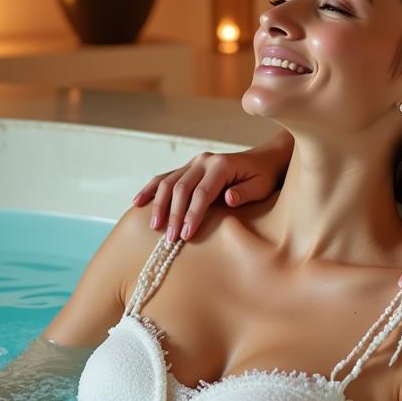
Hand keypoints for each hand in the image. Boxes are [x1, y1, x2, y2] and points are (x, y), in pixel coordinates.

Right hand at [131, 132, 292, 241]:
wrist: (263, 160)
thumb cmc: (263, 178)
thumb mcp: (261, 187)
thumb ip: (245, 193)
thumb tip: (228, 198)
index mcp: (221, 165)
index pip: (202, 193)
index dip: (192, 214)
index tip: (186, 234)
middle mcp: (204, 161)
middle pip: (181, 187)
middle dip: (174, 214)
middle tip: (170, 239)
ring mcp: (194, 162)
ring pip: (169, 182)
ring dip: (159, 204)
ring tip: (154, 226)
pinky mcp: (188, 167)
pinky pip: (165, 178)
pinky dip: (151, 189)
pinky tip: (138, 202)